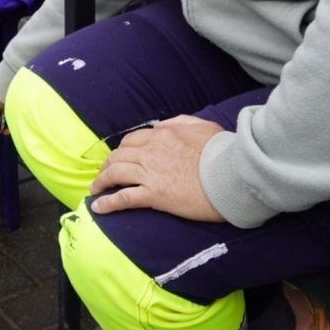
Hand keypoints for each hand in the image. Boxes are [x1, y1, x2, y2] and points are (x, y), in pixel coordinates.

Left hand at [89, 115, 225, 221]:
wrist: (233, 175)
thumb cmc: (223, 152)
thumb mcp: (204, 126)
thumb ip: (182, 122)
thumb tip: (163, 125)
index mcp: (163, 134)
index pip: (132, 140)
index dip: (122, 150)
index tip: (118, 157)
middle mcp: (152, 151)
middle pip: (119, 155)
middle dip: (107, 164)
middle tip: (103, 174)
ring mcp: (151, 173)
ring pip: (115, 173)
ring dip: (102, 181)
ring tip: (96, 189)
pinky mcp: (154, 195)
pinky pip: (123, 197)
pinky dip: (107, 203)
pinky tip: (98, 207)